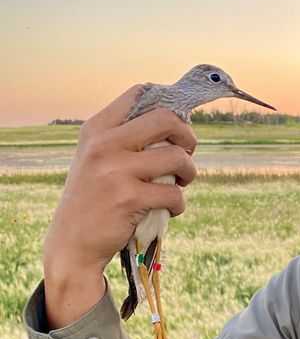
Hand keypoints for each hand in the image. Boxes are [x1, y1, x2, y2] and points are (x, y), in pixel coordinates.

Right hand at [43, 86, 197, 327]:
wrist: (72, 245)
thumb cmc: (92, 201)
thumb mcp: (96, 159)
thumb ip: (123, 140)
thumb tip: (174, 124)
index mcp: (96, 129)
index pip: (138, 93)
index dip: (167, 104)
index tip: (175, 126)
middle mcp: (104, 144)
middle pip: (166, 119)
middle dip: (187, 137)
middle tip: (186, 153)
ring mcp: (116, 170)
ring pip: (177, 157)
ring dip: (189, 172)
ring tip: (180, 184)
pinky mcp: (129, 198)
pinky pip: (174, 194)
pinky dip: (179, 204)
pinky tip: (170, 209)